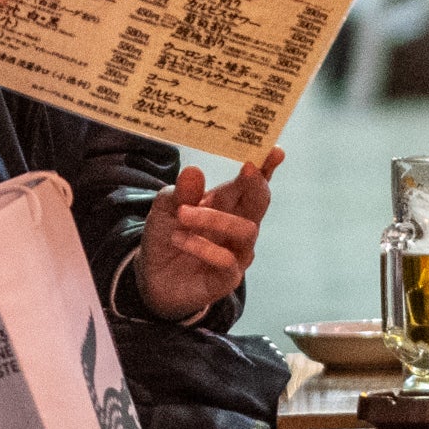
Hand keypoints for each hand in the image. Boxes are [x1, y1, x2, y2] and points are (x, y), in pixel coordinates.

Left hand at [127, 146, 279, 323]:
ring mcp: (237, 252)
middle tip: (247, 170)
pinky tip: (180, 239)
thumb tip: (193, 170)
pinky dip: (204, 248)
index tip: (275, 150)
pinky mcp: (228, 278)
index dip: (266, 166)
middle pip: (260, 202)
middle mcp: (238, 225)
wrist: (153, 277)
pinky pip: (227, 261)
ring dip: (215, 219)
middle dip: (257, 184)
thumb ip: (181, 192)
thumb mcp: (166, 208)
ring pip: (246, 230)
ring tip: (183, 214)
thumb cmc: (167, 235)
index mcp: (228, 202)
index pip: (252, 182)